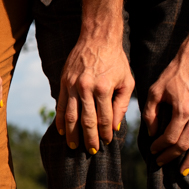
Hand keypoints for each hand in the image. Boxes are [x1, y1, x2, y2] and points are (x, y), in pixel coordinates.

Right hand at [56, 27, 133, 152]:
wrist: (98, 38)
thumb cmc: (116, 60)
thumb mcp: (127, 81)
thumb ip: (121, 105)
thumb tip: (115, 126)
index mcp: (104, 88)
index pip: (105, 118)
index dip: (106, 133)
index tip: (107, 142)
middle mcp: (86, 88)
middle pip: (87, 121)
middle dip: (89, 138)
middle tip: (92, 151)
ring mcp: (72, 86)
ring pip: (72, 116)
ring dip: (73, 134)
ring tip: (74, 146)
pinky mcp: (64, 82)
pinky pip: (61, 106)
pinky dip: (61, 120)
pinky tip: (63, 131)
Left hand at [143, 52, 188, 172]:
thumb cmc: (173, 73)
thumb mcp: (155, 91)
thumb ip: (150, 113)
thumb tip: (152, 134)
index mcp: (182, 110)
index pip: (170, 137)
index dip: (159, 146)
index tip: (152, 150)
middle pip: (184, 144)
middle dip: (171, 155)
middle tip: (160, 162)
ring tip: (182, 171)